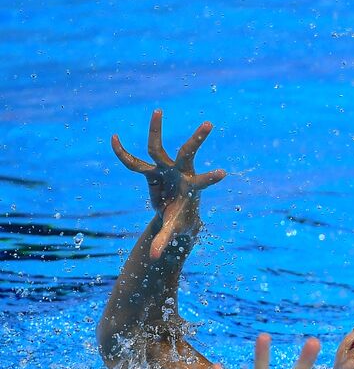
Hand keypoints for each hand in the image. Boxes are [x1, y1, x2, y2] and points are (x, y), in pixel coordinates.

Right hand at [111, 109, 225, 259]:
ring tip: (158, 110)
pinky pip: (134, 162)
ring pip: (157, 147)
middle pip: (186, 153)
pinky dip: (123, 153)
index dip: (211, 178)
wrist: (174, 215)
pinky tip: (113, 139)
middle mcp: (180, 173)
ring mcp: (165, 169)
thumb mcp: (173, 231)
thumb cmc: (180, 222)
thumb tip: (154, 258)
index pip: (202, 181)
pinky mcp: (152, 170)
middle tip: (209, 124)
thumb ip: (164, 241)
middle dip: (197, 140)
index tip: (224, 173)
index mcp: (191, 188)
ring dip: (155, 130)